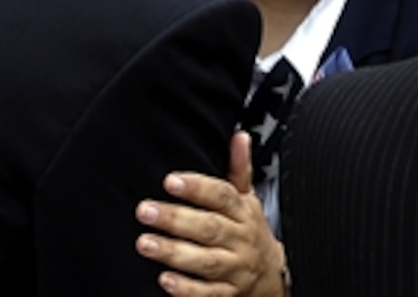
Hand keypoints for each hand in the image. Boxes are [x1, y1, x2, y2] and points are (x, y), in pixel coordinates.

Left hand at [136, 132, 287, 296]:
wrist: (273, 277)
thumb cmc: (251, 232)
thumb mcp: (248, 198)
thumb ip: (239, 168)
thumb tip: (239, 136)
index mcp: (243, 212)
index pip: (222, 196)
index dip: (197, 187)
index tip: (170, 180)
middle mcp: (239, 240)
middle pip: (209, 228)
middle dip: (176, 219)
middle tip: (145, 210)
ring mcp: (234, 268)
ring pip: (205, 261)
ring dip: (174, 253)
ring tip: (145, 243)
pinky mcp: (227, 294)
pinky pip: (207, 293)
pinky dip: (187, 288)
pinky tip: (165, 279)